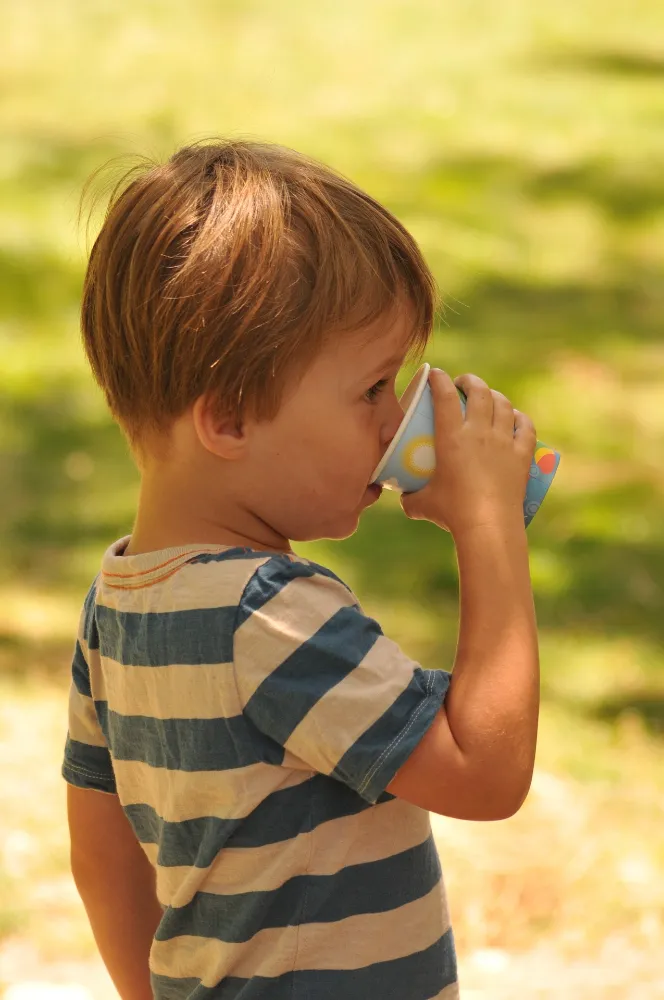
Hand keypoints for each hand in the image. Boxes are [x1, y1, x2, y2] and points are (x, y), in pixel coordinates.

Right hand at [400, 369, 536, 536]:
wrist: (488, 526)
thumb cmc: (451, 514)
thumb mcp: (421, 505)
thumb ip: (409, 497)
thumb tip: (402, 496)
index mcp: (452, 438)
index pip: (444, 396)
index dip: (439, 379)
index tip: (434, 374)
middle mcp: (480, 433)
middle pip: (479, 392)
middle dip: (470, 381)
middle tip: (463, 383)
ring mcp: (504, 442)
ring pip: (503, 405)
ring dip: (495, 395)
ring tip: (488, 396)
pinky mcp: (522, 456)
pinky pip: (526, 427)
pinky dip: (520, 418)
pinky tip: (515, 418)